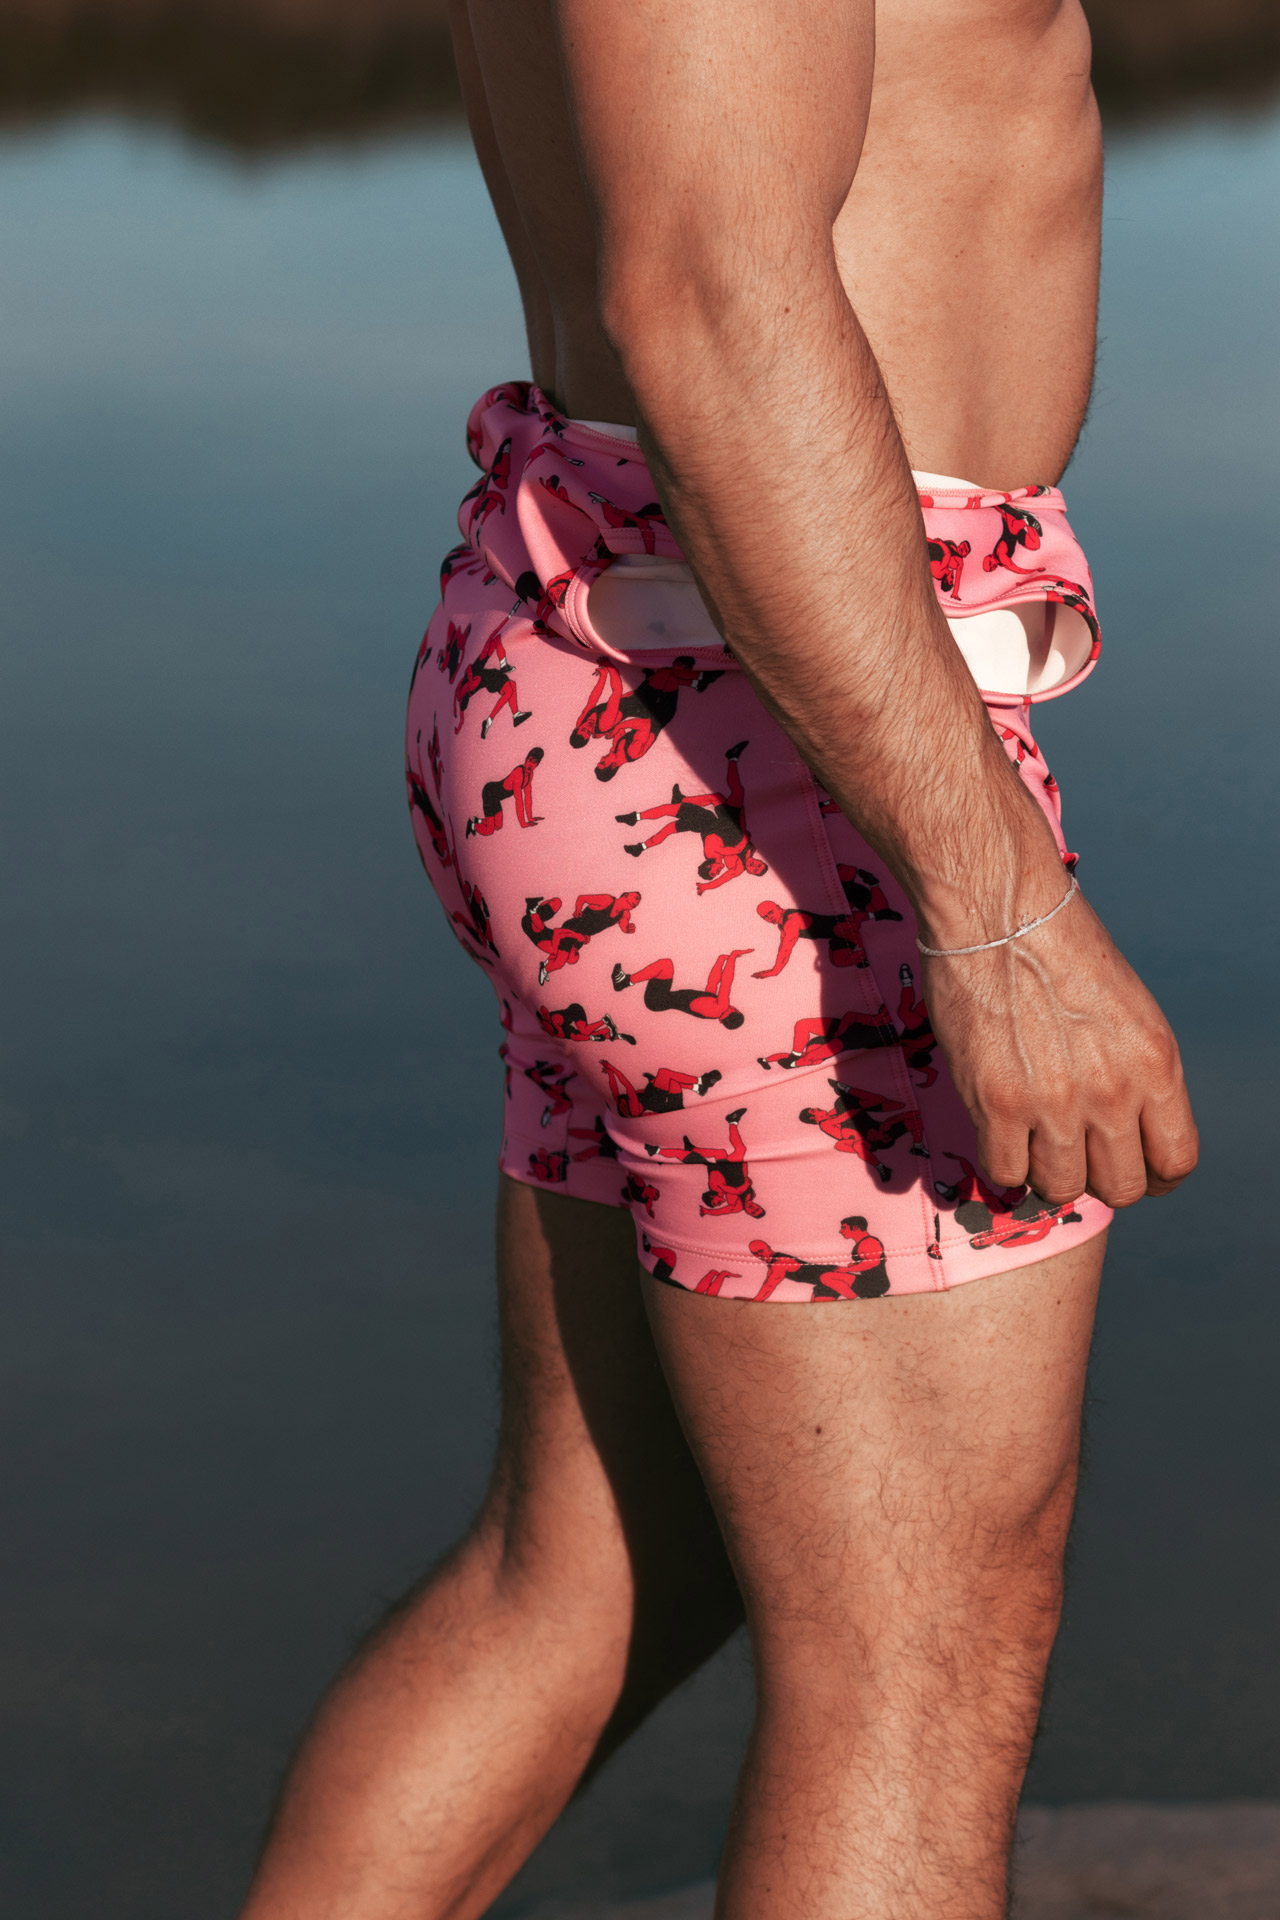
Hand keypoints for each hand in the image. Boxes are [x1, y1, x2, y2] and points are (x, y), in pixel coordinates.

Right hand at [922, 891, 1198, 1207]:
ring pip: (1061, 1187)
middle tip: (1076, 1155)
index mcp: (1156, 1063)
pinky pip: (1005, 1171)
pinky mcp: (996, 1103)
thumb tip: (1120, 1126)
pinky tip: (999, 1131)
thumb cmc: (1059, 946)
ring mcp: (1054, 1102)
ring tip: (1032, 1140)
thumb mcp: (1129, 1010)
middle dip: (1099, 1178)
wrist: (1000, 910)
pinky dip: (1003, 1160)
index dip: (1154, 1176)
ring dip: (1046, 1171)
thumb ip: (1133, 1073)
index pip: (1176, 1160)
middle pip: (1120, 1187)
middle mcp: (1113, 1090)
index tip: (1133, 1169)